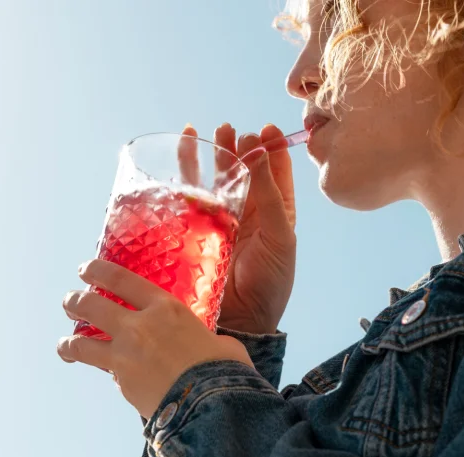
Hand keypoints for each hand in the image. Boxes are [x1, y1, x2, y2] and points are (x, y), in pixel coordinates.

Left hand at [57, 259, 252, 418]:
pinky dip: (103, 371)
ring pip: (80, 342)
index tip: (86, 269)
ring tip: (66, 344)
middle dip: (74, 302)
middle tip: (71, 302)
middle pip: (90, 305)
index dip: (97, 270)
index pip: (120, 279)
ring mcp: (124, 354)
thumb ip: (202, 337)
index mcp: (164, 307)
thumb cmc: (222, 367)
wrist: (210, 402)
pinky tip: (108, 374)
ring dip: (68, 342)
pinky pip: (104, 372)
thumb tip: (211, 345)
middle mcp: (138, 325)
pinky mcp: (120, 381)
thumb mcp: (219, 340)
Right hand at [182, 123, 296, 333]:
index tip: (266, 129)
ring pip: (216, 180)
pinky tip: (182, 157)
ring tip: (207, 133)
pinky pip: (191, 199)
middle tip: (230, 131)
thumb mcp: (281, 236)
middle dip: (238, 148)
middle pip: (243, 171)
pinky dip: (185, 176)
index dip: (272, 148)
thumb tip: (262, 154)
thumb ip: (271, 197)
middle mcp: (250, 212)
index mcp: (278, 212)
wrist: (244, 319)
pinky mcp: (198, 230)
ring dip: (212, 156)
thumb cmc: (272, 280)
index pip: (276, 172)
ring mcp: (223, 220)